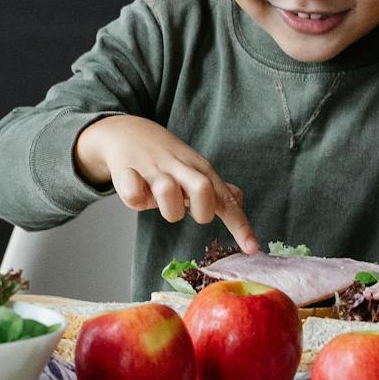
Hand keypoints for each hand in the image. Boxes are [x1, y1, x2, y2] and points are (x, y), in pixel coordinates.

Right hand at [74, 115, 258, 253]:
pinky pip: (132, 192)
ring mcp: (153, 169)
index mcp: (201, 170)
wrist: (127, 131)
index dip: (240, 225)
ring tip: (157, 199)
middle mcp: (181, 168)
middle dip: (200, 211)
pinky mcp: (126, 170)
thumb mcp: (194, 168)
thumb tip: (239, 202)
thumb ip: (215, 189)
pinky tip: (135, 189)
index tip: (252, 248)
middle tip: (187, 209)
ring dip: (166, 206)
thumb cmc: (165, 158)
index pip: (226, 200)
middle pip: (204, 189)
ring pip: (167, 191)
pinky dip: (134, 196)